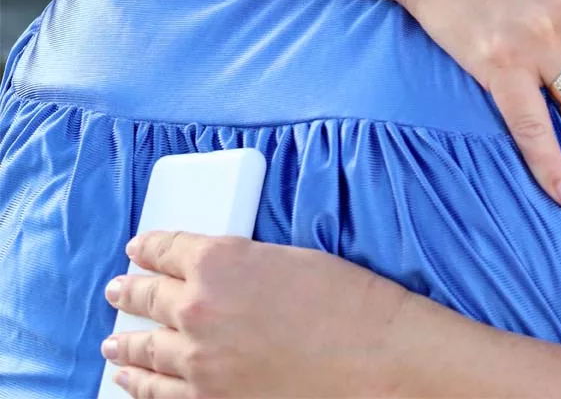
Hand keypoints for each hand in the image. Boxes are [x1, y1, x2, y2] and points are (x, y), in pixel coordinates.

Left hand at [102, 231, 407, 397]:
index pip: (169, 249)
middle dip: (130, 291)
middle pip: (149, 298)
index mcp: (220, 261)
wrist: (375, 360)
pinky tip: (134, 381)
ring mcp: (197, 363)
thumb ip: (245, 264)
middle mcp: (197, 309)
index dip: (150, 247)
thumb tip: (224, 277)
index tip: (140, 248)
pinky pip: (159, 395)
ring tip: (114, 341)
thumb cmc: (348, 302)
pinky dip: (142, 386)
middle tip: (118, 288)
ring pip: (145, 350)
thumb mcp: (292, 259)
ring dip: (127, 343)